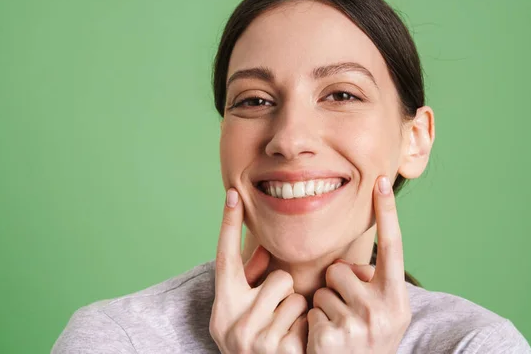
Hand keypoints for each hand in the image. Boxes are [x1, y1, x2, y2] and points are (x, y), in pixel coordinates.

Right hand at [209, 188, 308, 353]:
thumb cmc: (257, 342)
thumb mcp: (245, 315)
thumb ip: (252, 285)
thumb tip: (264, 249)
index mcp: (223, 306)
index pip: (225, 258)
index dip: (228, 224)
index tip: (233, 192)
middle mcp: (231, 322)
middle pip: (276, 277)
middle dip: (284, 292)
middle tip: (277, 317)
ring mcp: (253, 339)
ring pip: (294, 295)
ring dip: (297, 310)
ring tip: (286, 332)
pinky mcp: (277, 351)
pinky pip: (306, 316)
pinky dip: (307, 326)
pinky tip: (296, 345)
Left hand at [307, 175, 411, 353]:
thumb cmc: (369, 339)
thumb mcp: (384, 312)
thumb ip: (374, 283)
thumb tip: (347, 263)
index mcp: (397, 299)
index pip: (393, 247)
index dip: (387, 214)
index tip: (380, 181)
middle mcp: (383, 310)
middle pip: (341, 269)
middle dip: (338, 287)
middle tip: (348, 314)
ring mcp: (358, 325)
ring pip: (324, 288)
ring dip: (326, 306)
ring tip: (339, 328)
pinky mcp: (332, 336)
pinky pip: (311, 309)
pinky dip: (314, 323)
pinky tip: (326, 341)